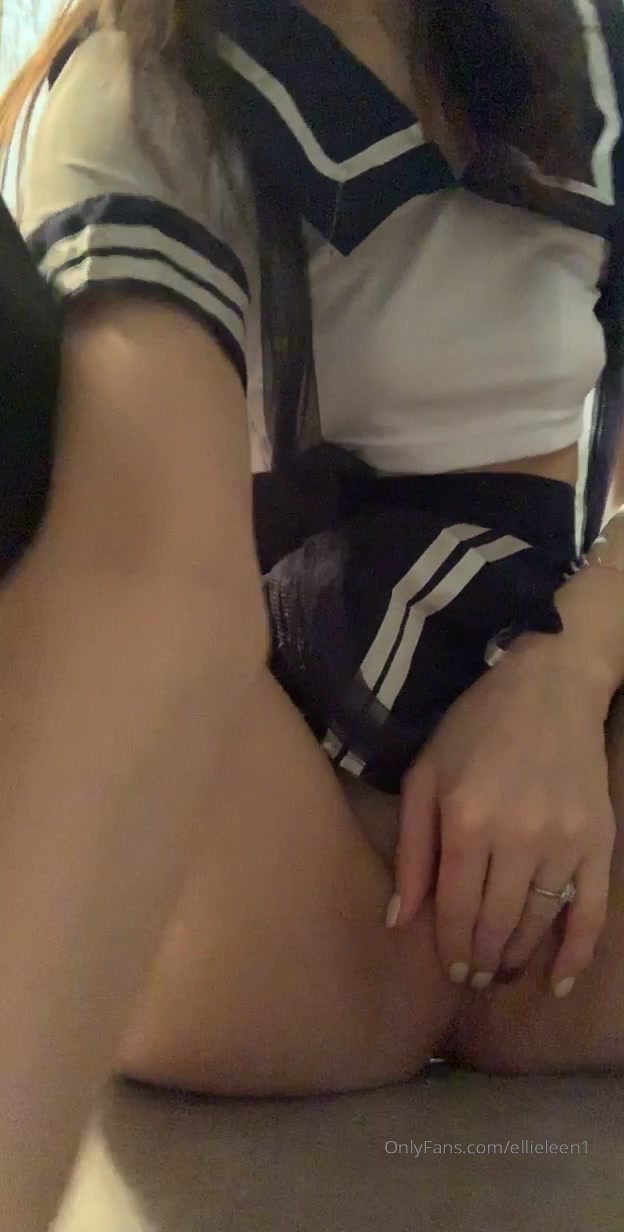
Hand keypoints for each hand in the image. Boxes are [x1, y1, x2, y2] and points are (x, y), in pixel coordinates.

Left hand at [390, 636, 614, 995]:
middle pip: (495, 922)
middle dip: (480, 958)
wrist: (549, 685)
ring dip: (516, 955)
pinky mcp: (599, 840)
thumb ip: (411, 849)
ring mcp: (564, 841)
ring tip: (500, 969)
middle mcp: (517, 836)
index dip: (449, 946)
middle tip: (472, 977)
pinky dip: (576, 952)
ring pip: (538, 922)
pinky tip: (558, 979)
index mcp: (466, 819)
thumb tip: (400, 920)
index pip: (455, 906)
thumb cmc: (475, 727)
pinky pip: (590, 911)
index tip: (448, 969)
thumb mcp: (425, 776)